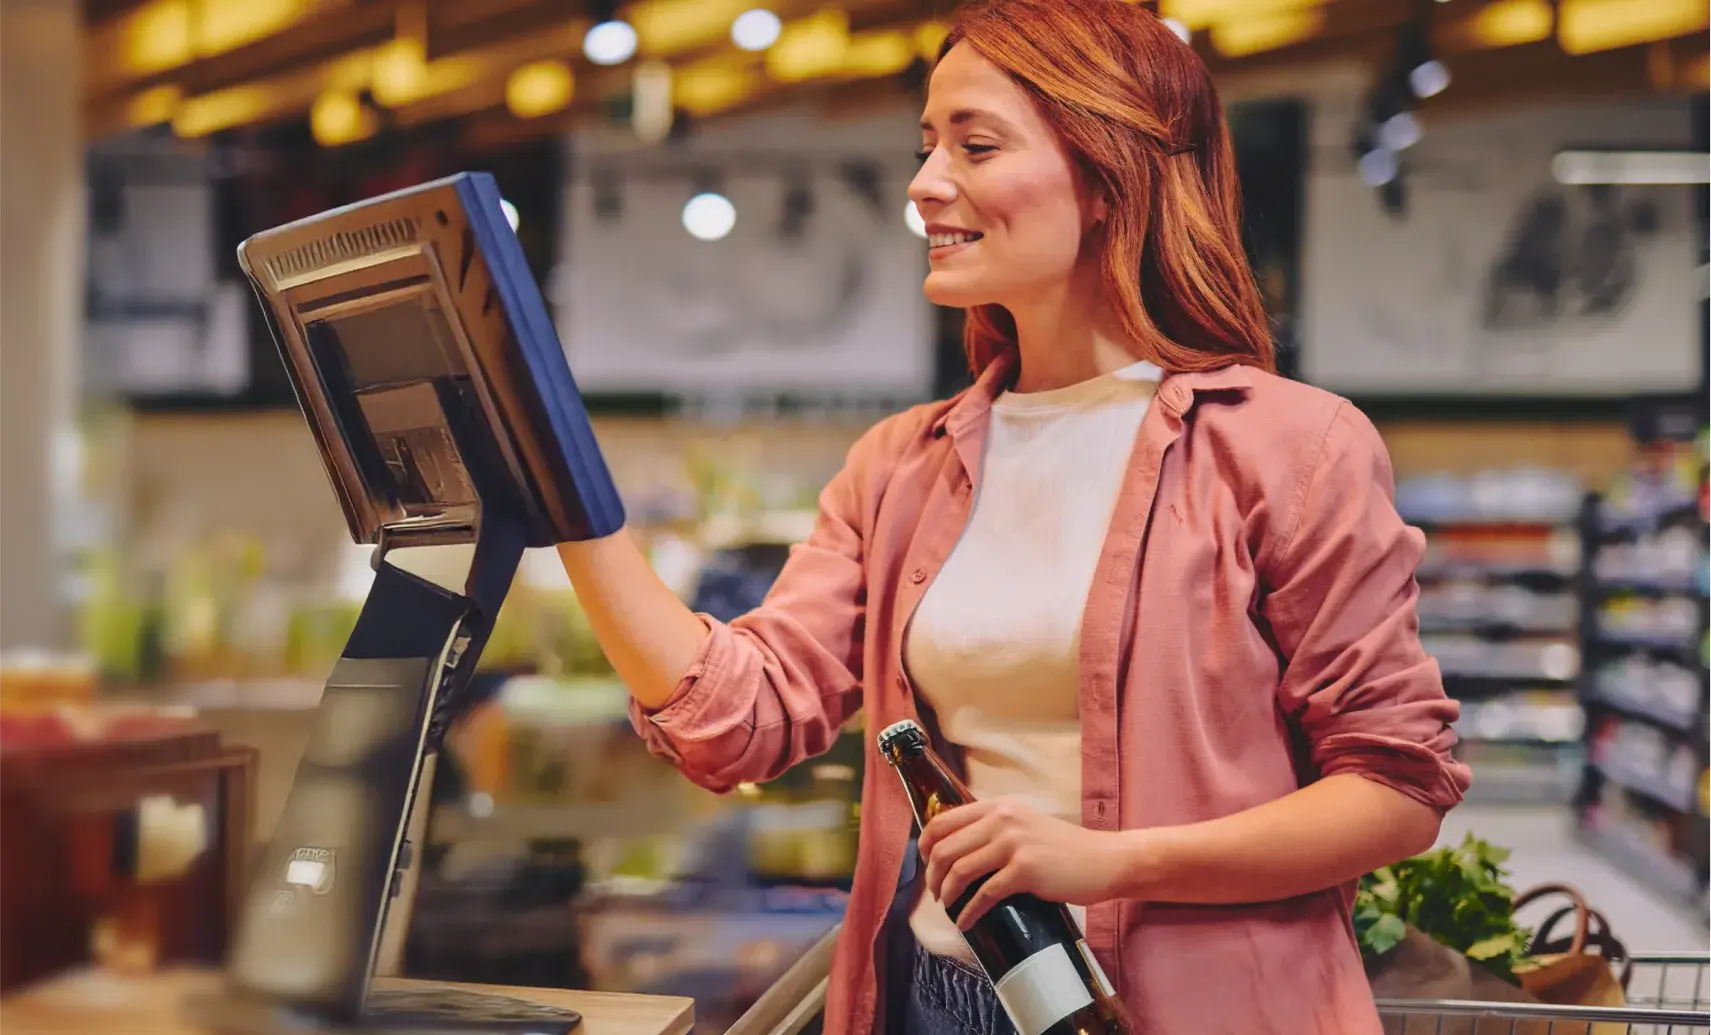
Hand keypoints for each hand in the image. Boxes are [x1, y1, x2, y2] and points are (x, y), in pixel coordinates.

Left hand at [917, 797, 1141, 928]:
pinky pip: (984, 894)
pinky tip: (965, 922)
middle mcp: (1002, 819)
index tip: (925, 863)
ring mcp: (1013, 844)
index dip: (925, 845)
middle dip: (932, 875)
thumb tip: (959, 849)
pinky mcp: (1025, 870)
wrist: (1104, 859)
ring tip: (947, 907)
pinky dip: (969, 912)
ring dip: (946, 894)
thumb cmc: (1065, 847)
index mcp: (998, 807)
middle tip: (936, 892)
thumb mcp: (1025, 824)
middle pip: (945, 847)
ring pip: (960, 870)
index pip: (943, 820)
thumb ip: (996, 828)